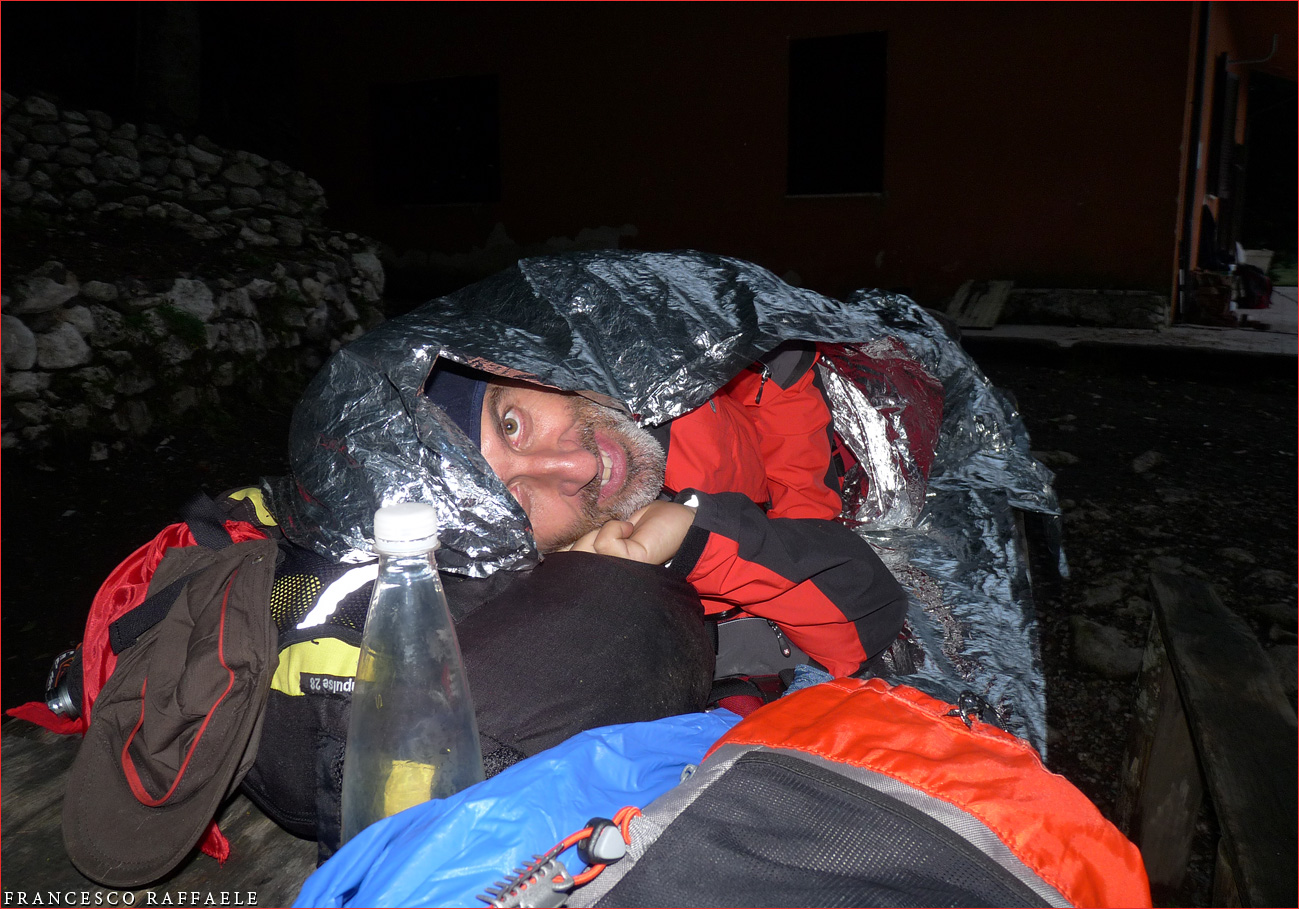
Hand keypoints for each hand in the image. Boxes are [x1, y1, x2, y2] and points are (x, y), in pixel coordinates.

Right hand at [563, 501, 696, 564]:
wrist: (684, 522)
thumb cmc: (651, 524)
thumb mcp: (610, 529)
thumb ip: (590, 538)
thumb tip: (561, 541)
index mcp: (600, 565)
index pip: (566, 566)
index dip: (562, 552)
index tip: (570, 540)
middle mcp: (607, 573)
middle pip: (570, 559)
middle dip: (582, 539)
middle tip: (611, 529)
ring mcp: (619, 570)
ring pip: (585, 551)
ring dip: (601, 531)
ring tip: (625, 528)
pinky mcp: (630, 562)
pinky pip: (605, 542)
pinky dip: (616, 527)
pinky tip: (632, 528)